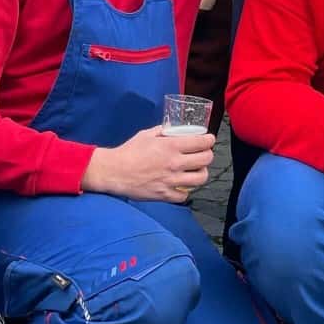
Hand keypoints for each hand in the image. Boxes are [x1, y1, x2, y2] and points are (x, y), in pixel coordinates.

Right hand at [82, 125, 215, 202]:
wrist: (114, 172)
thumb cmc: (129, 151)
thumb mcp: (146, 134)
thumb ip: (163, 131)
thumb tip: (173, 128)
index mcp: (170, 146)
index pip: (201, 142)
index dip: (209, 140)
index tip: (209, 139)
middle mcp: (174, 163)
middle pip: (205, 160)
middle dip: (208, 155)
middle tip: (204, 154)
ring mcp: (171, 180)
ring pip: (200, 179)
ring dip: (201, 173)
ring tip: (197, 170)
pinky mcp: (164, 194)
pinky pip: (184, 195)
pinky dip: (185, 191)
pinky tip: (181, 185)